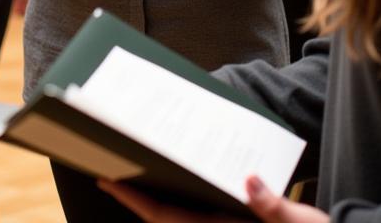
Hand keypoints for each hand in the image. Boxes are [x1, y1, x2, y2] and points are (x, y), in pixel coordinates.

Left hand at [99, 177, 328, 222]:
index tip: (108, 182)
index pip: (165, 218)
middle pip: (164, 217)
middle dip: (136, 196)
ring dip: (155, 196)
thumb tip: (249, 181)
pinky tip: (179, 174)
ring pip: (177, 216)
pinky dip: (180, 198)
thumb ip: (272, 206)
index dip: (134, 201)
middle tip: (111, 164)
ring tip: (137, 164)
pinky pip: (195, 213)